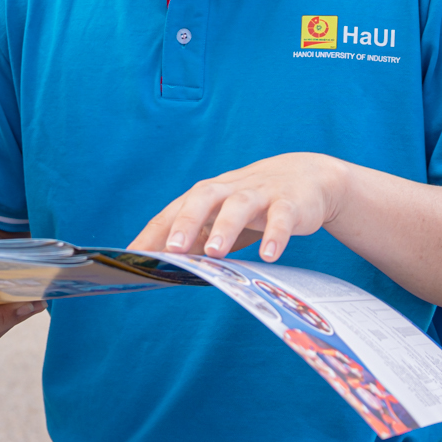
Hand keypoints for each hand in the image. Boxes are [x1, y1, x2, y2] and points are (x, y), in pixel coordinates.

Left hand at [127, 153, 350, 262]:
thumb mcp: (222, 216)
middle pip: (203, 198)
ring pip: (239, 206)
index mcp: (207, 195)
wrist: (307, 176)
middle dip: (185, 223)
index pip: (174, 211)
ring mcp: (260, 195)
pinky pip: (282, 217)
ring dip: (225, 227)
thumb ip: (196, 237)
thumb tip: (163, 266)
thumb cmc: (254, 203)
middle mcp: (229, 190)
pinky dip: (275, 235)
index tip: (133, 256)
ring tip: (214, 252)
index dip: (154, 232)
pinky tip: (269, 256)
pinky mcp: (290, 203)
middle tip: (172, 249)